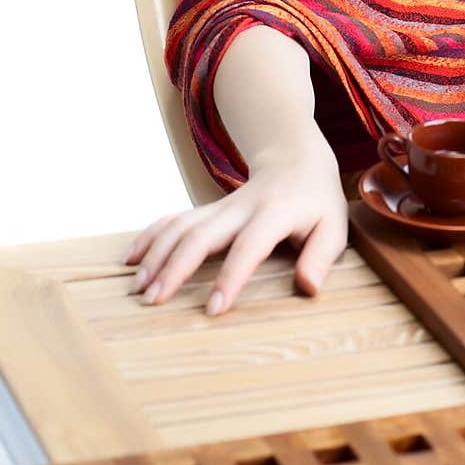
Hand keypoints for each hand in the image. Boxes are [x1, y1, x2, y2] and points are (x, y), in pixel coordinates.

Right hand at [123, 124, 349, 315]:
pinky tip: (130, 259)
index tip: (213, 309)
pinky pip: (173, 219)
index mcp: (274, 213)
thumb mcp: (334, 226)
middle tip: (153, 300)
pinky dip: (150, 236)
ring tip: (137, 287)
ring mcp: (219, 205)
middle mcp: (241, 207)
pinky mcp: (205, 208)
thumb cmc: (316, 199)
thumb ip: (321, 257)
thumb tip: (308, 288)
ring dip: (156, 254)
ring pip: (181, 225)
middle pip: (201, 233)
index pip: (249, 246)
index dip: (231, 276)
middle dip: (174, 266)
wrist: (294, 155)